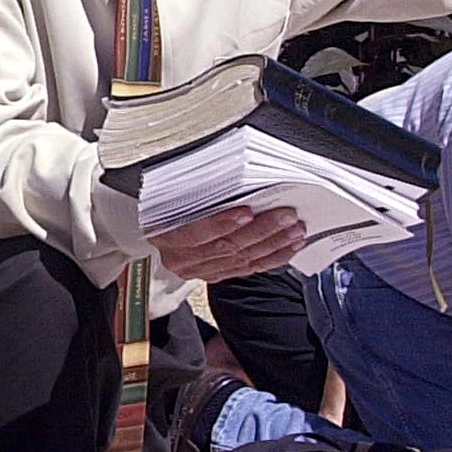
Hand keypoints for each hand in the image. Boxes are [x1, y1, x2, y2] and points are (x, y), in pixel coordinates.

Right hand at [151, 205, 304, 280]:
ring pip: (241, 260)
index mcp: (165, 235)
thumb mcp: (172, 193)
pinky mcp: (216, 274)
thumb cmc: (166, 204)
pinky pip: (248, 269)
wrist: (158, 226)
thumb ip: (198, 191)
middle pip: (225, 247)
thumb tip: (234, 176)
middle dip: (260, 231)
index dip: (221, 224)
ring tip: (294, 230)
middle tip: (285, 216)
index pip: (194, 233)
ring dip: (272, 244)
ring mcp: (199, 269)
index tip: (247, 212)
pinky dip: (272, 257)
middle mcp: (181, 258)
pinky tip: (288, 246)